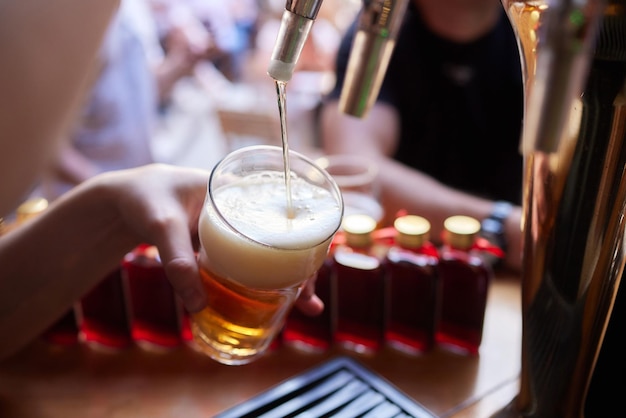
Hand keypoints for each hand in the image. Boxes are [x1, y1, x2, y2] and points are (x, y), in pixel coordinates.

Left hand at [100, 164, 324, 315]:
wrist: (121, 201)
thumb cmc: (144, 198)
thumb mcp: (161, 225)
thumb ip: (177, 260)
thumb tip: (200, 306)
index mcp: (238, 188)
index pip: (286, 213)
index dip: (306, 242)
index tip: (311, 271)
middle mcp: (242, 207)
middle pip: (285, 238)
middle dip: (303, 269)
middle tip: (310, 301)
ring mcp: (233, 227)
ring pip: (270, 254)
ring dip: (288, 279)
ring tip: (304, 307)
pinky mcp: (221, 245)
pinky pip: (248, 263)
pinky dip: (261, 282)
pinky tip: (269, 302)